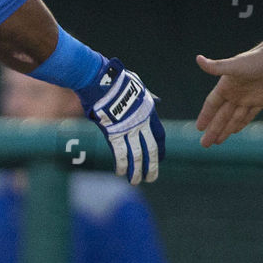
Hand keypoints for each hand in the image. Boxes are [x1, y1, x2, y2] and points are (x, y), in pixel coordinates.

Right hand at [77, 58, 164, 184]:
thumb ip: (148, 96)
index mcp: (149, 112)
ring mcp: (128, 129)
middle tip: (151, 178)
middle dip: (152, 166)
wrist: (102, 80)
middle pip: (151, 149)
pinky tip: (121, 173)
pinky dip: (121, 165)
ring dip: (136, 171)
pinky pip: (120, 153)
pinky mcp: (113, 133)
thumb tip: (158, 99)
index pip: (160, 135)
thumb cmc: (118, 81)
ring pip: (136, 155)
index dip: (161, 149)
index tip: (160, 159)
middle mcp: (141, 123)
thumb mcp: (139, 86)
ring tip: (135, 181)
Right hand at [196, 49, 262, 146]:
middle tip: (204, 144)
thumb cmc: (258, 58)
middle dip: (213, 130)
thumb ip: (217, 67)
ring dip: (225, 130)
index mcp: (226, 86)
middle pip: (221, 116)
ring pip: (233, 118)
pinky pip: (248, 115)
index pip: (212, 105)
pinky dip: (241, 123)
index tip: (198, 128)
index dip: (205, 116)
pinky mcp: (261, 100)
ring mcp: (248, 98)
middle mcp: (235, 93)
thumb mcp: (236, 65)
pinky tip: (235, 130)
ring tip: (217, 142)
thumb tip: (198, 59)